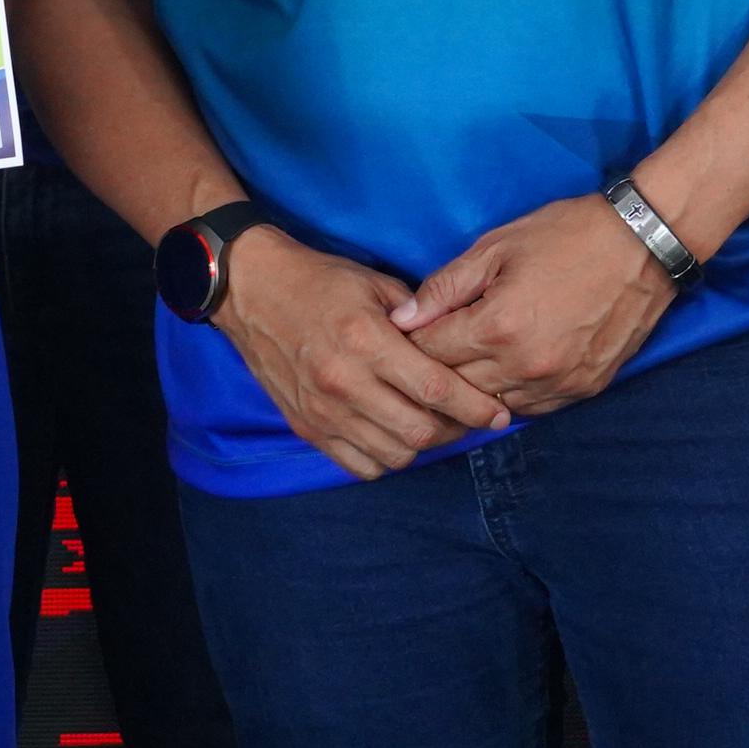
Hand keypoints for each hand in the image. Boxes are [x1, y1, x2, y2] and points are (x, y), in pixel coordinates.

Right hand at [208, 225, 510, 479]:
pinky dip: (385, 458)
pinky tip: (392, 434)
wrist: (251, 290)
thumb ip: (419, 318)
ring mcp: (322, 410)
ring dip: (421, 445)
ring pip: (394, 455)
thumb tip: (460, 346)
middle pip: (419, 431)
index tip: (497, 413)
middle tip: (467, 417)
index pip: (435, 388)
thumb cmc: (319, 281)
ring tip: (430, 424)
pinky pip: (359, 465)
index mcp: (366, 340)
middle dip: (455, 429)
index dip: (475, 406)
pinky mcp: (306, 427)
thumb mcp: (375, 284)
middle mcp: (344, 381)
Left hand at [390, 193, 678, 415]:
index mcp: (496, 326)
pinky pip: (531, 409)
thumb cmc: (566, 236)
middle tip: (425, 355)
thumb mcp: (496, 246)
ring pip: (492, 407)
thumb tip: (401, 318)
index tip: (405, 335)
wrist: (644, 246)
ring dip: (471, 392)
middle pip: (456, 389)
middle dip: (434, 373)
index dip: (411, 344)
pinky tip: (501, 377)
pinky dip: (509, 397)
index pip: (430, 354)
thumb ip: (445, 287)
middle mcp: (524, 365)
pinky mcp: (583, 390)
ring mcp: (557, 383)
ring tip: (460, 370)